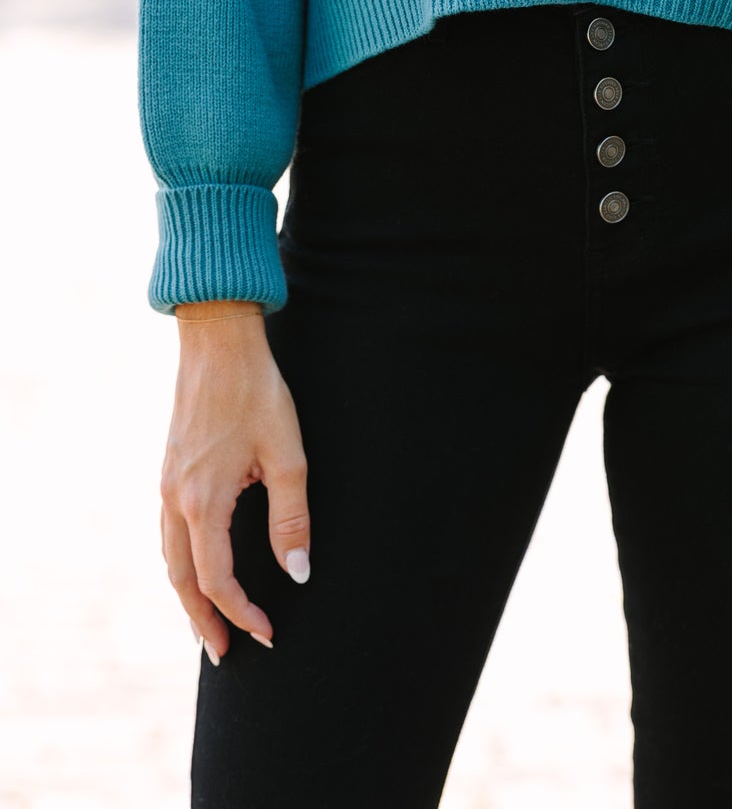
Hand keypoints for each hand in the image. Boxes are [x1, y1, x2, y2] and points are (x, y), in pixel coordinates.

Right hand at [160, 304, 311, 662]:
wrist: (218, 341)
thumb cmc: (258, 393)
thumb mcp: (288, 455)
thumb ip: (292, 519)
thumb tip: (299, 575)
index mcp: (202, 501)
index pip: (217, 580)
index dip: (242, 613)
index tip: (269, 634)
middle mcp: (174, 498)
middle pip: (182, 580)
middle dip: (203, 622)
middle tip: (224, 656)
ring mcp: (166, 484)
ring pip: (169, 558)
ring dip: (188, 596)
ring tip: (207, 626)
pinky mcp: (169, 470)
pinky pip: (167, 533)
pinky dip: (181, 563)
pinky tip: (197, 569)